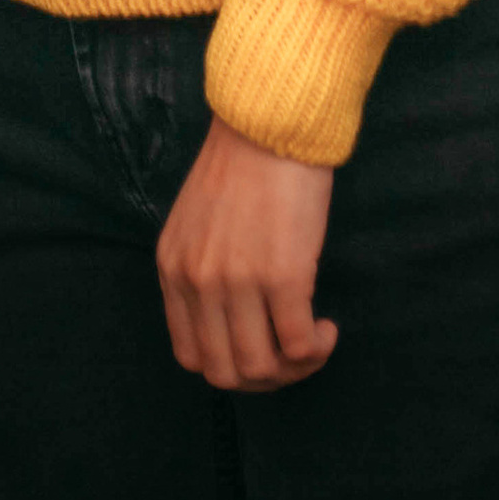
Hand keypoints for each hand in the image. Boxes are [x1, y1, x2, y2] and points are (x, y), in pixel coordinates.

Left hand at [155, 117, 337, 391]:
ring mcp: (237, 281)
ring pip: (261, 368)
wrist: (270, 121)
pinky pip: (297, 345)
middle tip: (291, 355)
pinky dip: (315, 349)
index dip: (230, 366)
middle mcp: (197, 280)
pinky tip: (325, 327)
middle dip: (264, 378)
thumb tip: (231, 325)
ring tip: (311, 339)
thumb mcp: (197, 222)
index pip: (190, 356)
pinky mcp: (281, 275)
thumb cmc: (242, 165)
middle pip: (225, 372)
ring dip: (293, 369)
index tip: (260, 348)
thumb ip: (202, 270)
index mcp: (173, 268)